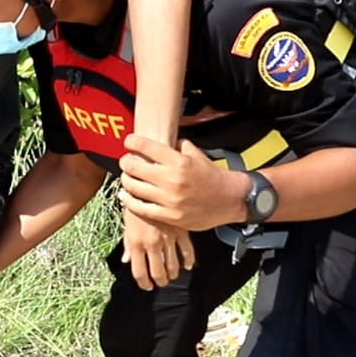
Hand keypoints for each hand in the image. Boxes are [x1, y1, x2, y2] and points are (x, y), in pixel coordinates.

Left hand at [118, 134, 243, 231]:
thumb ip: (176, 145)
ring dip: (126, 180)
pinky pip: (141, 208)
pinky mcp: (169, 216)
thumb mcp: (195, 153)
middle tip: (125, 161)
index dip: (132, 142)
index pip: (145, 147)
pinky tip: (125, 196)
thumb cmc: (211, 175)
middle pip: (134, 167)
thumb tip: (159, 140)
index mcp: (178, 161)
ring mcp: (170, 199)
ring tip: (126, 177)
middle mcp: (172, 179)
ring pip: (134, 188)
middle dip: (125, 162)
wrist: (230, 199)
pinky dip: (129, 201)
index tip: (128, 142)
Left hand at [120, 208, 193, 290]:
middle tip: (161, 282)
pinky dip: (188, 261)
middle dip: (160, 282)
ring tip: (172, 275)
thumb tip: (125, 260)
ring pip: (173, 266)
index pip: (139, 273)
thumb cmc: (135, 202)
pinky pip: (187, 251)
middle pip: (158, 273)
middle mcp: (151, 243)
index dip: (144, 284)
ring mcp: (167, 238)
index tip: (147, 286)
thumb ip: (127, 243)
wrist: (149, 185)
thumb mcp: (127, 222)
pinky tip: (187, 265)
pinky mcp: (180, 231)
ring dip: (173, 274)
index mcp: (136, 243)